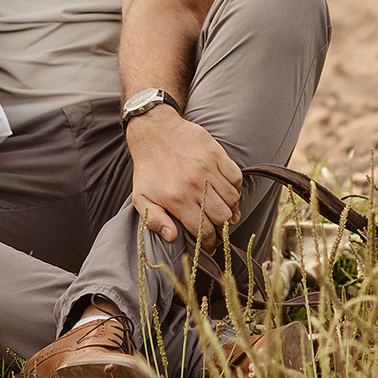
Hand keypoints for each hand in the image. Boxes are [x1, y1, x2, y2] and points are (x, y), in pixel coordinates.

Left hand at [125, 105, 241, 246]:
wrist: (155, 132)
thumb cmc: (148, 168)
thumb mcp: (140, 197)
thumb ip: (154, 220)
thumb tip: (172, 237)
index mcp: (176, 199)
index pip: (203, 230)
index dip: (210, 243)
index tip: (211, 245)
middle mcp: (194, 185)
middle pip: (222, 217)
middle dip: (223, 229)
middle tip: (220, 230)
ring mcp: (208, 168)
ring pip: (232, 199)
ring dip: (231, 210)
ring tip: (226, 213)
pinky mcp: (217, 154)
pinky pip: (236, 178)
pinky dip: (236, 189)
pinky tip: (228, 193)